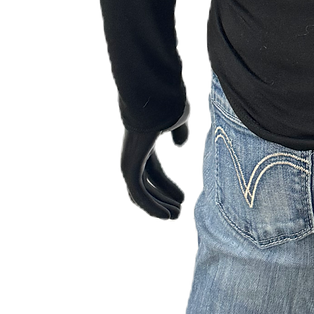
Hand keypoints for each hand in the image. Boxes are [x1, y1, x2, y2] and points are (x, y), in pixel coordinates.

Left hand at [118, 93, 193, 221]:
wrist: (155, 95)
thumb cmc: (168, 102)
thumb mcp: (180, 119)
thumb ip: (181, 133)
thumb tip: (181, 146)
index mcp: (144, 142)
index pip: (154, 172)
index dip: (168, 186)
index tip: (184, 197)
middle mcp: (134, 153)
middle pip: (148, 184)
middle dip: (163, 199)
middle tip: (178, 212)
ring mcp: (130, 160)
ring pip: (142, 193)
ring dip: (158, 207)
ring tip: (176, 217)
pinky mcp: (129, 166)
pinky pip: (139, 194)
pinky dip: (151, 206)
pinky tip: (165, 215)